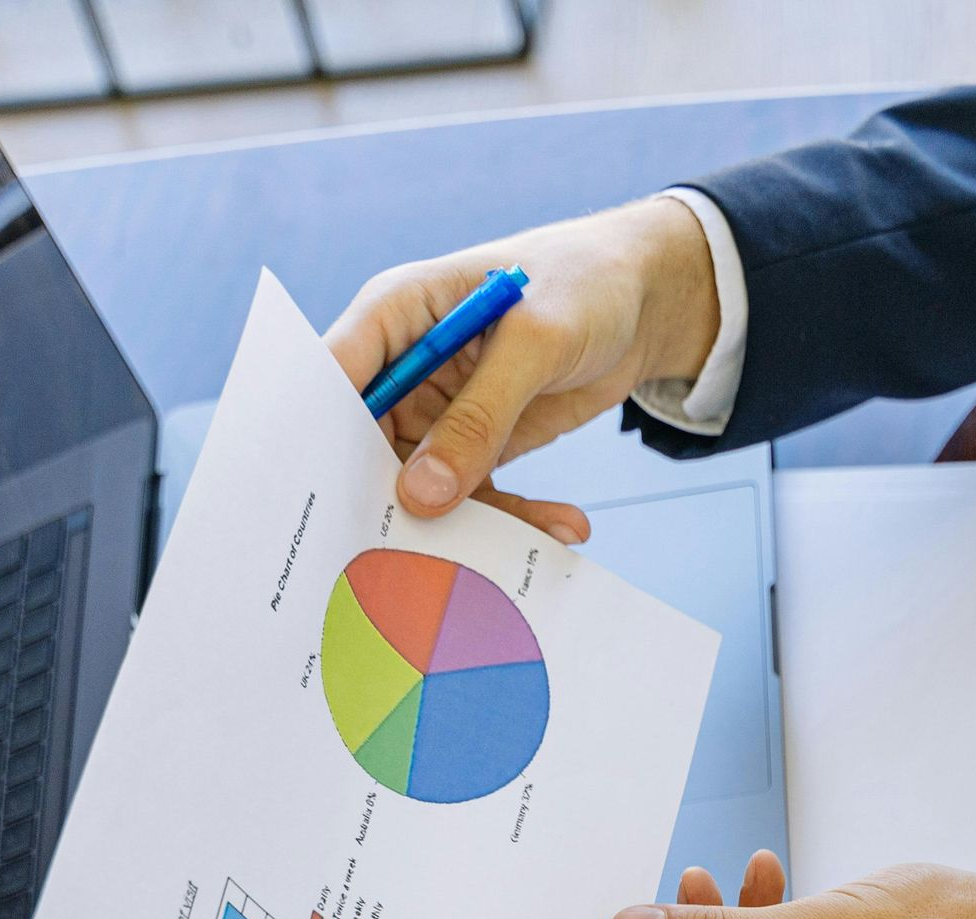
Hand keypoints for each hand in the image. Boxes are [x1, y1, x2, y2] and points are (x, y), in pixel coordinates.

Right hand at [327, 195, 720, 517]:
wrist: (641, 300)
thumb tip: (421, 495)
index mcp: (394, 313)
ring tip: (519, 552)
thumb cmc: (581, 285)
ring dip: (470, 523)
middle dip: (388, 504)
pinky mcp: (476, 445)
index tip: (329, 506)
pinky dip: (516, 518)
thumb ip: (478, 417)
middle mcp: (403, 367)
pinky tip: (563, 527)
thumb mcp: (534, 343)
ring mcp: (438, 411)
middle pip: (365, 449)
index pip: (332, 379)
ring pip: (423, 487)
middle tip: (412, 562)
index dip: (320, 441)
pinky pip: (476, 496)